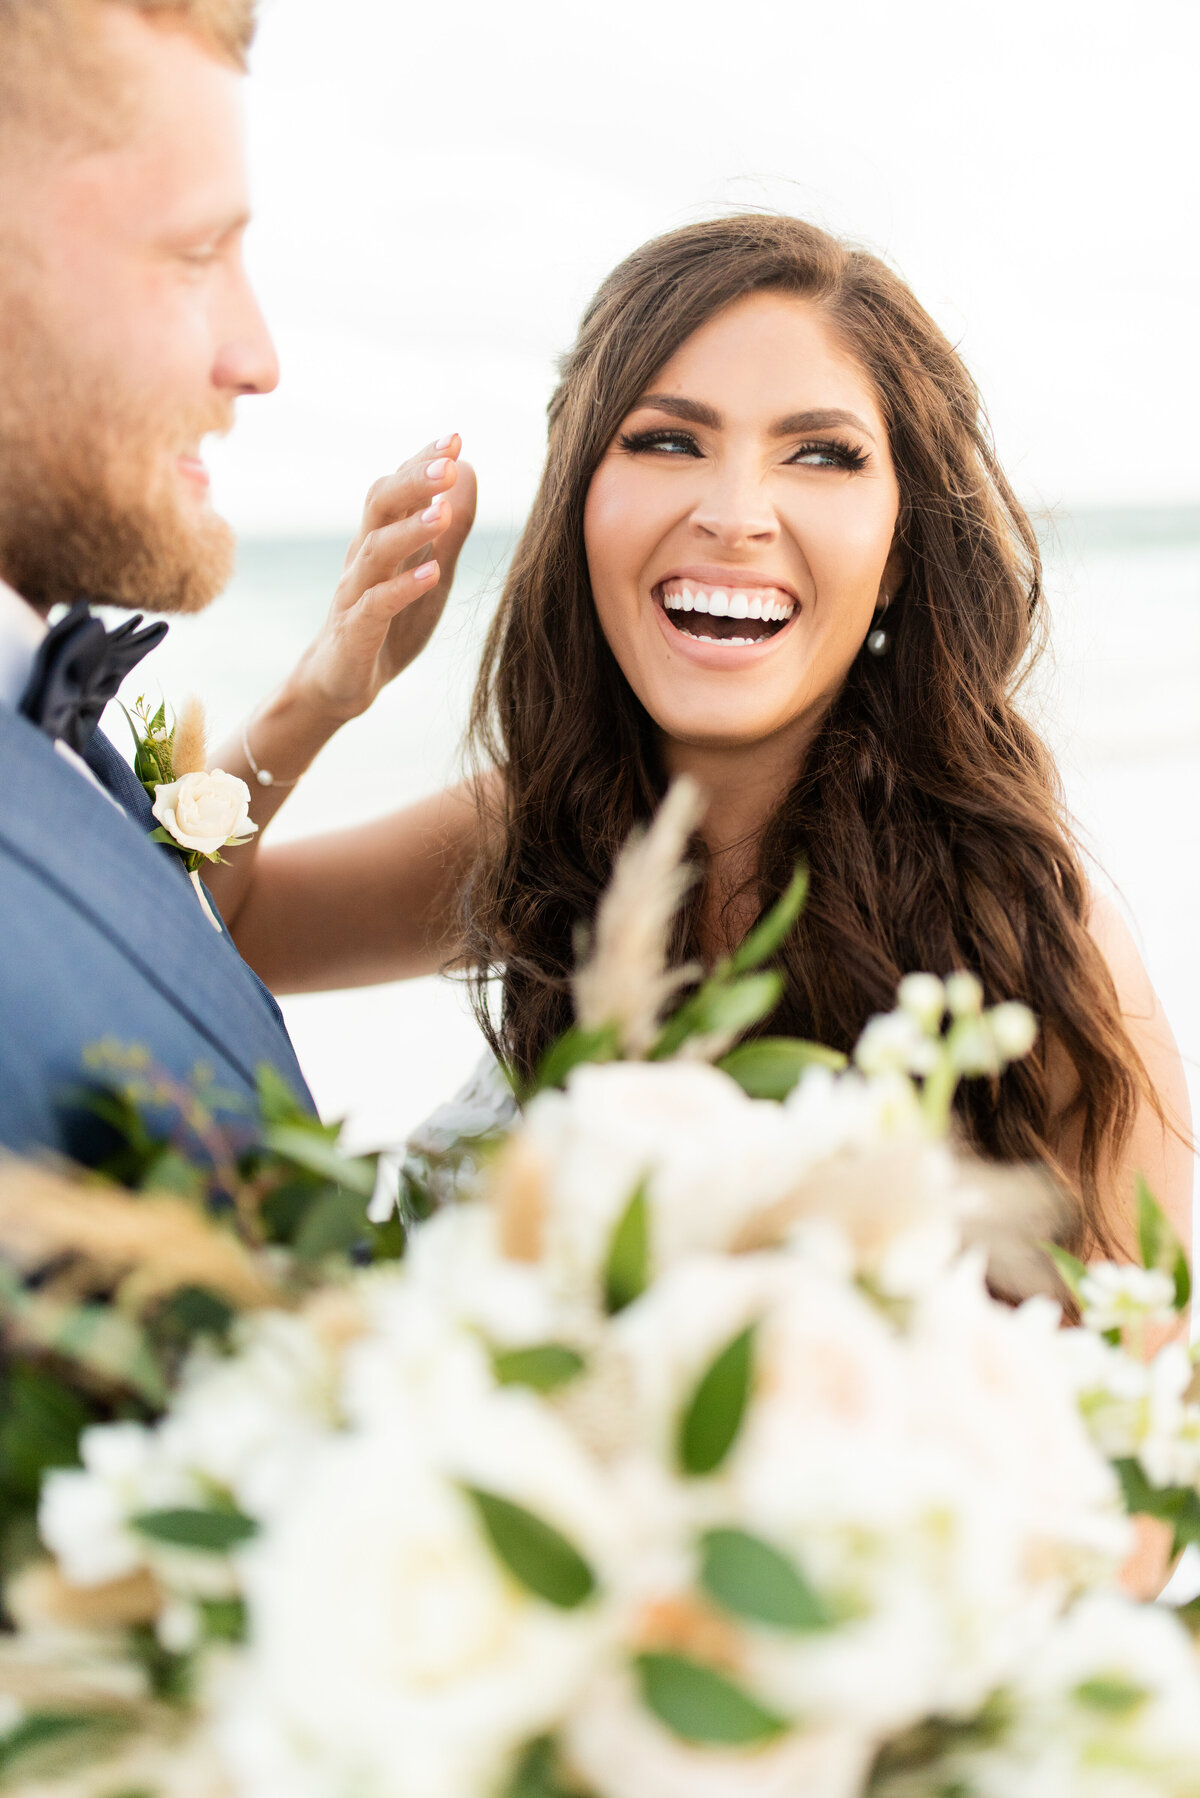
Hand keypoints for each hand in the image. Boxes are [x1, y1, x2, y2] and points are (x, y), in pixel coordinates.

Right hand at [291, 436, 477, 721]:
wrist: (342, 684)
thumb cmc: (388, 624)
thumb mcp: (431, 572)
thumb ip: (449, 528)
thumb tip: (468, 469)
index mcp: (381, 539)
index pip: (396, 488)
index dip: (421, 462)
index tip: (454, 438)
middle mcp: (363, 558)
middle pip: (380, 506)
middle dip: (413, 481)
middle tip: (448, 463)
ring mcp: (355, 594)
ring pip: (377, 550)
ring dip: (411, 529)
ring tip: (444, 513)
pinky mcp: (354, 633)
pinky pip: (375, 605)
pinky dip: (404, 587)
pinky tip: (432, 573)